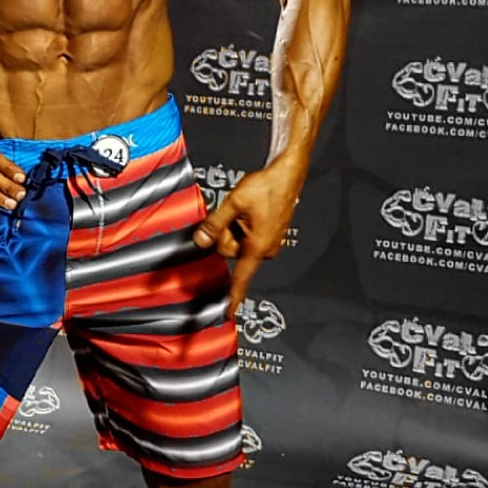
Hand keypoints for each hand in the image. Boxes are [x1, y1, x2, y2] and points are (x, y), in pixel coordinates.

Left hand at [192, 163, 300, 318]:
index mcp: (258, 246)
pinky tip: (248, 211)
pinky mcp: (269, 236)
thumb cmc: (266, 186)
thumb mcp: (234, 203)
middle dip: (225, 235)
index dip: (233, 296)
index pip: (241, 277)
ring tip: (244, 210)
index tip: (228, 313)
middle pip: (230, 252)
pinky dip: (241, 225)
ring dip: (233, 228)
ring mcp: (268, 243)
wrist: (287, 174)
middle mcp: (266, 249)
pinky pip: (246, 237)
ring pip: (237, 243)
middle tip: (233, 214)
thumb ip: (215, 224)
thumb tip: (200, 242)